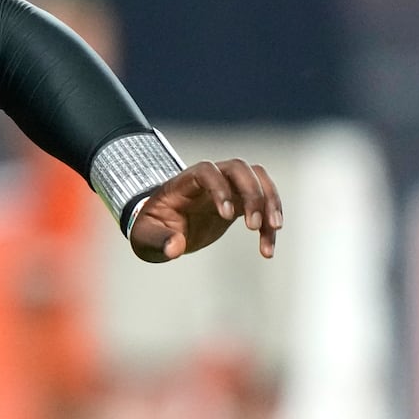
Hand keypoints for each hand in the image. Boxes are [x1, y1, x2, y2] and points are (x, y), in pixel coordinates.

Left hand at [128, 159, 280, 262]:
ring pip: (257, 180)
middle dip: (252, 193)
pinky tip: (266, 250)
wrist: (161, 228)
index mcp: (184, 182)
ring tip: (272, 230)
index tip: (227, 215)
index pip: (206, 171)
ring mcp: (226, 188)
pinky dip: (269, 225)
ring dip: (270, 202)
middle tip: (254, 225)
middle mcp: (208, 180)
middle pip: (238, 169)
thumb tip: (173, 248)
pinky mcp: (239, 203)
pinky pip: (263, 205)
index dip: (220, 187)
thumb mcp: (145, 235)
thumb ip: (158, 240)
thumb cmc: (150, 227)